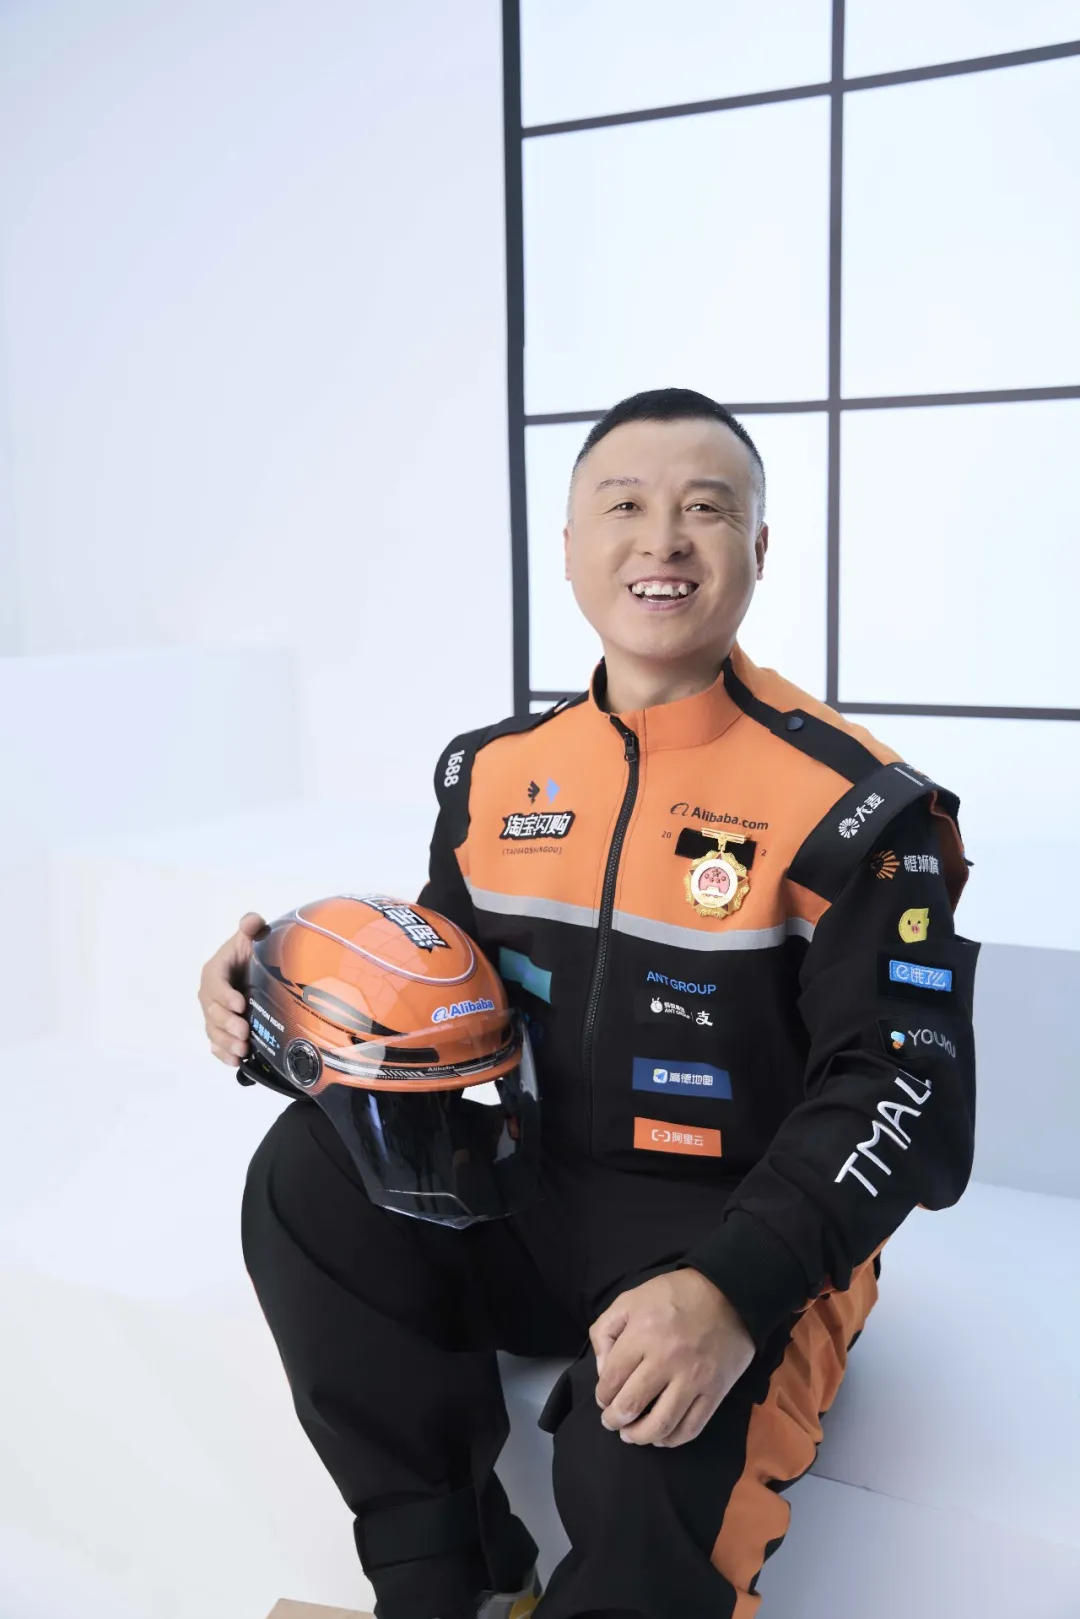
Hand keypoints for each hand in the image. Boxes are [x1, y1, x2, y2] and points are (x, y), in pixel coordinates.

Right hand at [198, 912, 266, 1064]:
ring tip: (242, 1050)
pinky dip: (223, 1054)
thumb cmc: (250, 954)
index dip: (225, 995)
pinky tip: (235, 1062)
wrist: (254, 973)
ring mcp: (213, 1015)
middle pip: (212, 1012)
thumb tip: (252, 921)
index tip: (240, 1004)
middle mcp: (209, 996)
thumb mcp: (251, 938)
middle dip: (226, 1024)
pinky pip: (216, 1044)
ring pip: (213, 1031)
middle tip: (244, 1032)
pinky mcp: (219, 1030)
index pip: (215, 984)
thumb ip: (251, 928)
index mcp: (215, 972)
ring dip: (226, 1043)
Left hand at [590, 1268, 754, 1448]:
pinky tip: (661, 1436)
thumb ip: (606, 1331)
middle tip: (611, 1421)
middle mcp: (666, 1359)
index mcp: (642, 1334)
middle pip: (631, 1405)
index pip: (611, 1380)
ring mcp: (693, 1378)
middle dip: (614, 1420)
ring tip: (631, 1435)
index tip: (603, 1399)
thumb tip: (602, 1372)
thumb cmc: (674, 1295)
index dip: (602, 1395)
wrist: (730, 1292)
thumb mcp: (630, 1299)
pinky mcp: (715, 1391)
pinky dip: (672, 1440)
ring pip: (660, 1425)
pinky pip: (691, 1427)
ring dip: (639, 1436)